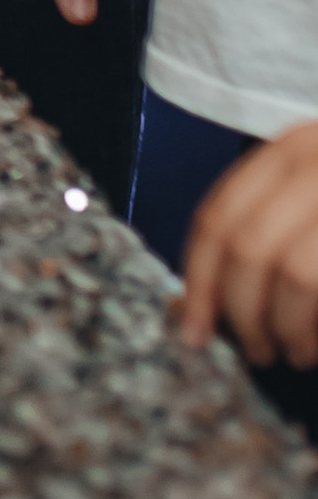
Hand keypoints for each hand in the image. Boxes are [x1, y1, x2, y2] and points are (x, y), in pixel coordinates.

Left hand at [181, 120, 317, 364]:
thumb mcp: (311, 194)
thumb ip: (263, 230)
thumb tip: (199, 302)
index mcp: (293, 148)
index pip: (218, 217)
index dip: (199, 281)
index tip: (193, 327)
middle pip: (248, 248)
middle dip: (239, 311)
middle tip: (250, 348)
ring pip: (294, 273)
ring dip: (283, 326)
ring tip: (290, 350)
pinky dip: (314, 326)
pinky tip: (316, 344)